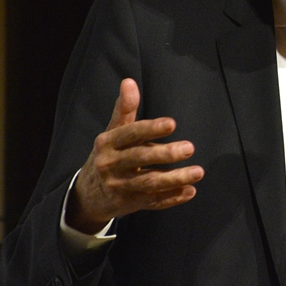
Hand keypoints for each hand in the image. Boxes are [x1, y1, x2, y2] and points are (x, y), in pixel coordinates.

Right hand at [66, 78, 203, 233]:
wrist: (87, 194)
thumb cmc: (108, 155)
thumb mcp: (112, 132)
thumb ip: (124, 109)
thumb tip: (129, 81)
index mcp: (107, 142)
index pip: (130, 134)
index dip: (150, 129)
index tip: (172, 124)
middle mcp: (110, 165)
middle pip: (140, 159)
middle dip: (166, 154)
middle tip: (190, 147)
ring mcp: (119, 186)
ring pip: (149, 183)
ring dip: (175, 179)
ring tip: (198, 172)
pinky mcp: (129, 204)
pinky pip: (153, 202)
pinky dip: (172, 198)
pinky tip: (190, 191)